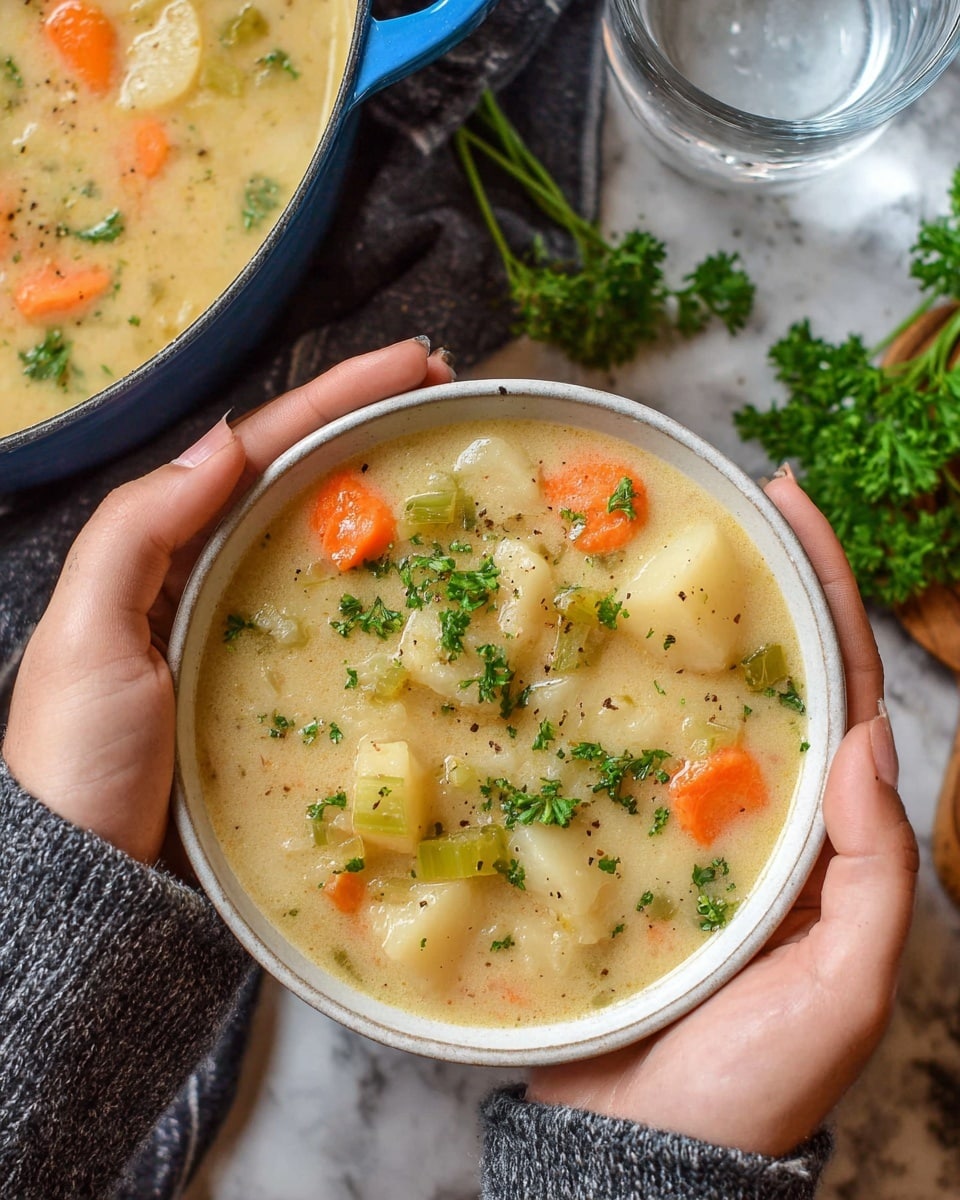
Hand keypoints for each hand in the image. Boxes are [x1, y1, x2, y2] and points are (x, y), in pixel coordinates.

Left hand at [2, 339, 453, 863]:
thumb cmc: (78, 758)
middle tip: (442, 389)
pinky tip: (426, 574)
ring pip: (326, 539)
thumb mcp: (85, 635)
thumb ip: (138, 532)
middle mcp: (214, 576)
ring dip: (381, 488)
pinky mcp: (288, 689)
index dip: (335, 397)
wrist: (92, 878)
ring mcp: (255, 631)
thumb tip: (219, 445)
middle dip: (369, 422)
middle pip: (302, 477)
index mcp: (169, 549)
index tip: (410, 363)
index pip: (261, 449)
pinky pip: (344, 617)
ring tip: (444, 455)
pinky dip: (385, 581)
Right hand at [527, 467, 918, 1157]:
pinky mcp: (614, 846)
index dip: (830, 596)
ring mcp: (682, 823)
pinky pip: (609, 759)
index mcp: (825, 833)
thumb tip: (872, 742)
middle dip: (757, 584)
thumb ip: (876, 875)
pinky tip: (563, 665)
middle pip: (767, 674)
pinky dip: (598, 706)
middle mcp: (760, 812)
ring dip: (671, 632)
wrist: (645, 1146)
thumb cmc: (756, 1079)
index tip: (796, 510)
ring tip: (635, 557)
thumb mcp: (846, 986)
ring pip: (685, 705)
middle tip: (721, 500)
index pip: (846, 690)